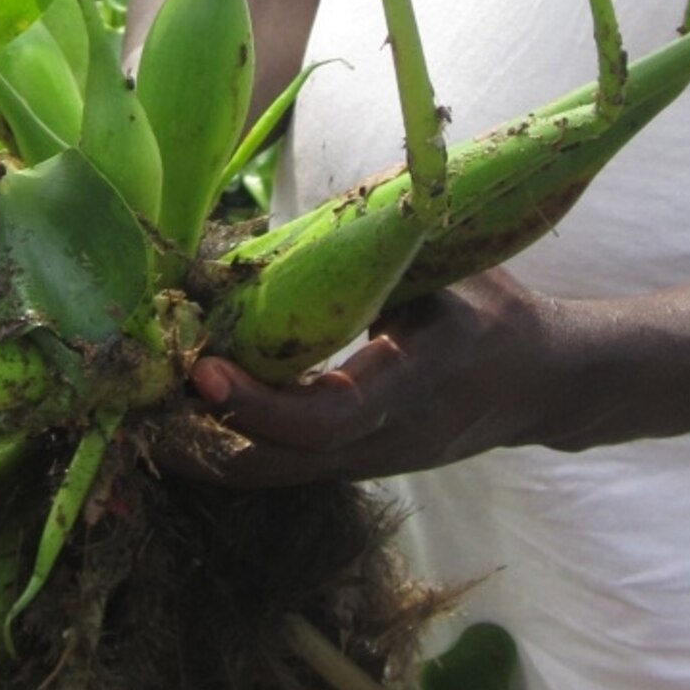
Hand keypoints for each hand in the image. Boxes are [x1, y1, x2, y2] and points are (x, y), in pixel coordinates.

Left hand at [165, 267, 563, 487]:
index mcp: (414, 386)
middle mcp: (387, 440)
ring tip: (151, 397)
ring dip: (211, 442)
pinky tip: (193, 405)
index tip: (202, 366)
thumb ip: (383, 253)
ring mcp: (371, 463)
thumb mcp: (451, 274)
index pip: (324, 421)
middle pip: (279, 464)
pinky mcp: (356, 464)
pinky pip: (284, 465)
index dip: (256, 402)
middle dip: (206, 433)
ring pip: (274, 473)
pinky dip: (235, 440)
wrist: (542, 384)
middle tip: (146, 387)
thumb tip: (319, 215)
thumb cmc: (496, 315)